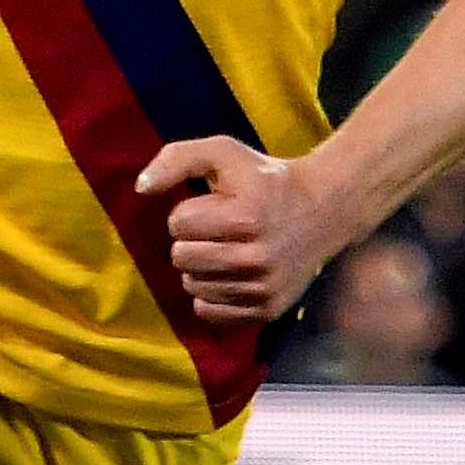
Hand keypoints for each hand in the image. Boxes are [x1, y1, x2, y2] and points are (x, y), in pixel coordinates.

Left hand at [140, 137, 349, 324]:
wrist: (323, 209)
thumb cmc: (264, 179)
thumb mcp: (223, 153)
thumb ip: (176, 160)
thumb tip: (141, 188)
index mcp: (245, 218)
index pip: (177, 224)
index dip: (189, 211)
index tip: (215, 206)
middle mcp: (256, 258)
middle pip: (181, 258)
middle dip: (191, 240)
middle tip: (219, 229)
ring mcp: (264, 288)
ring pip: (191, 286)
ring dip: (199, 267)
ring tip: (226, 249)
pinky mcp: (267, 310)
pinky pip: (209, 311)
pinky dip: (210, 293)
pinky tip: (228, 273)